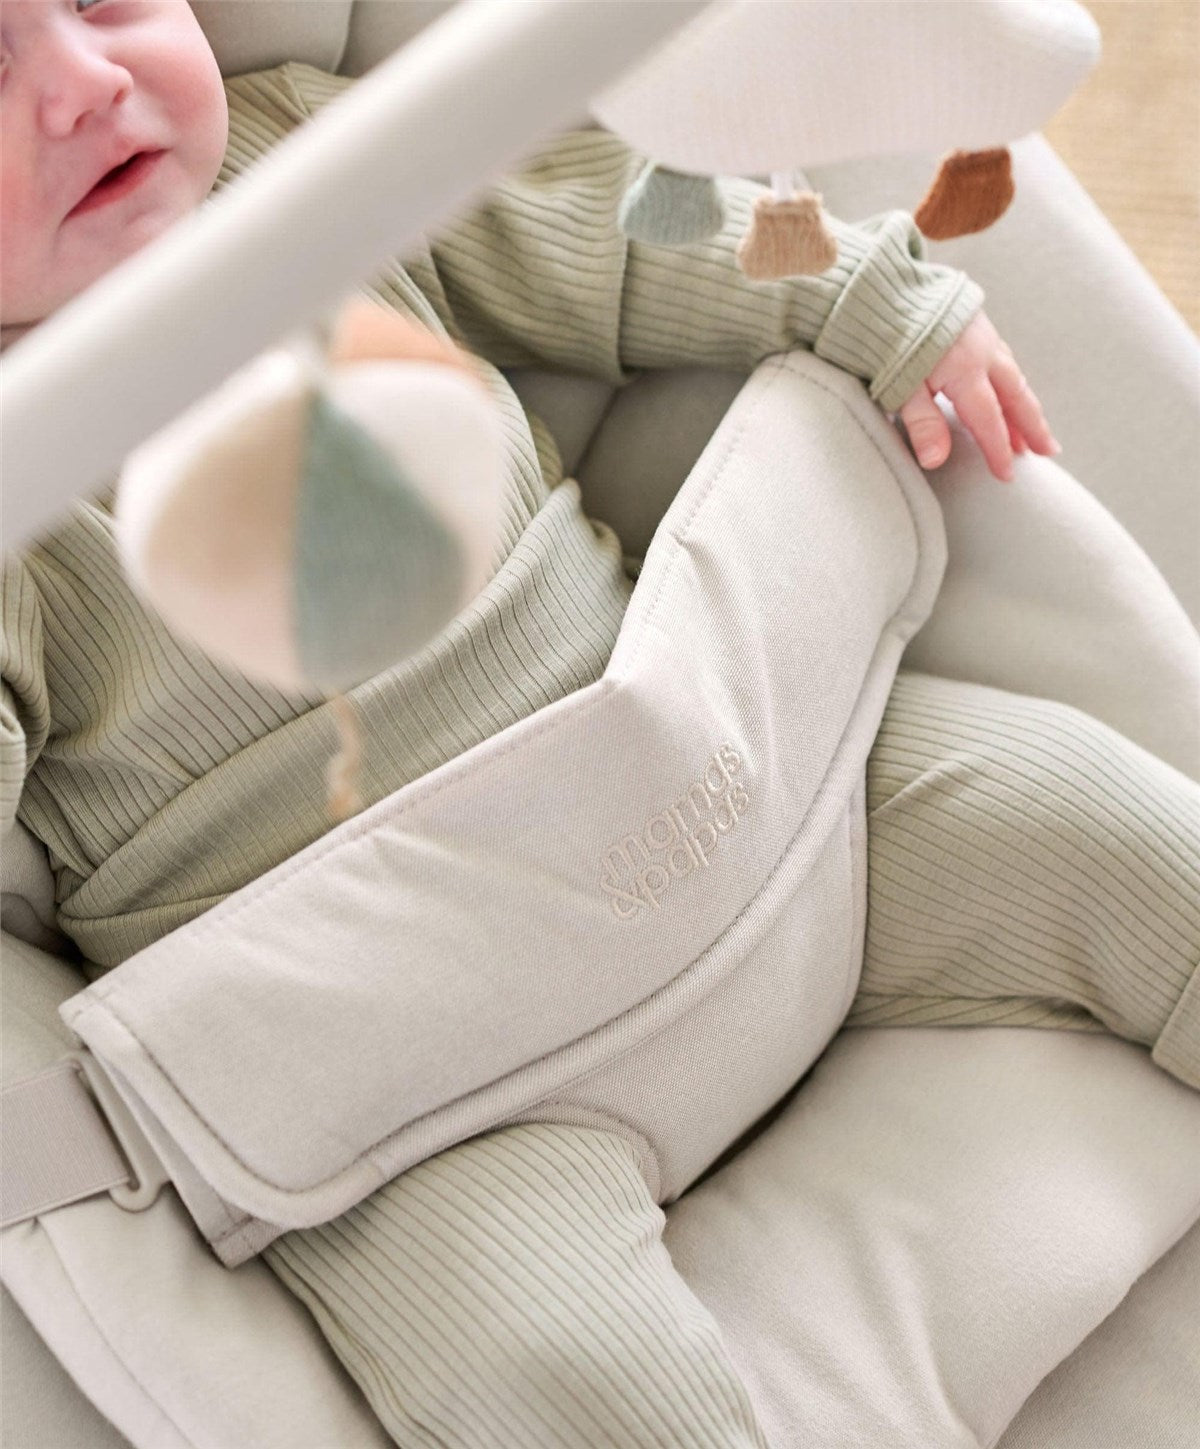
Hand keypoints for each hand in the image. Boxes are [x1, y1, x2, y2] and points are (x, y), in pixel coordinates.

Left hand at [894, 311, 1060, 481]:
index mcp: (965, 370)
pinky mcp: (973, 320)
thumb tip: (936, 461)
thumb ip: (921, 423)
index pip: (988, 420)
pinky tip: (1009, 388)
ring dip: (1025, 404)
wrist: (884, 285)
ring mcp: (981, 333)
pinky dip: (1011, 379)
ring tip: (1033, 429)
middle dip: (1032, 426)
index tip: (1007, 475)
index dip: (997, 450)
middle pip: (1015, 396)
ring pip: (1013, 375)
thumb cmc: (886, 337)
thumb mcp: (899, 386)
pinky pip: (1003, 357)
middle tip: (1048, 451)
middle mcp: (982, 351)